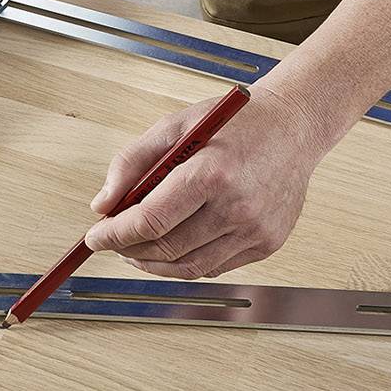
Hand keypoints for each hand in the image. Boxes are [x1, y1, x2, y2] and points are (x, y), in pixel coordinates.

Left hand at [80, 84, 331, 278]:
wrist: (295, 126)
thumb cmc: (234, 123)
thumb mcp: (175, 125)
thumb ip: (132, 162)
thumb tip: (102, 205)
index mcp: (211, 173)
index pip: (150, 221)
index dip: (115, 235)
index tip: (95, 238)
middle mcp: (237, 207)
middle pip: (167, 249)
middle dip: (130, 250)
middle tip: (113, 241)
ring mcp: (256, 230)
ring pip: (189, 267)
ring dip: (155, 263)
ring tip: (138, 248)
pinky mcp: (267, 243)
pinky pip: (215, 267)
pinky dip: (187, 262)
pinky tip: (177, 244)